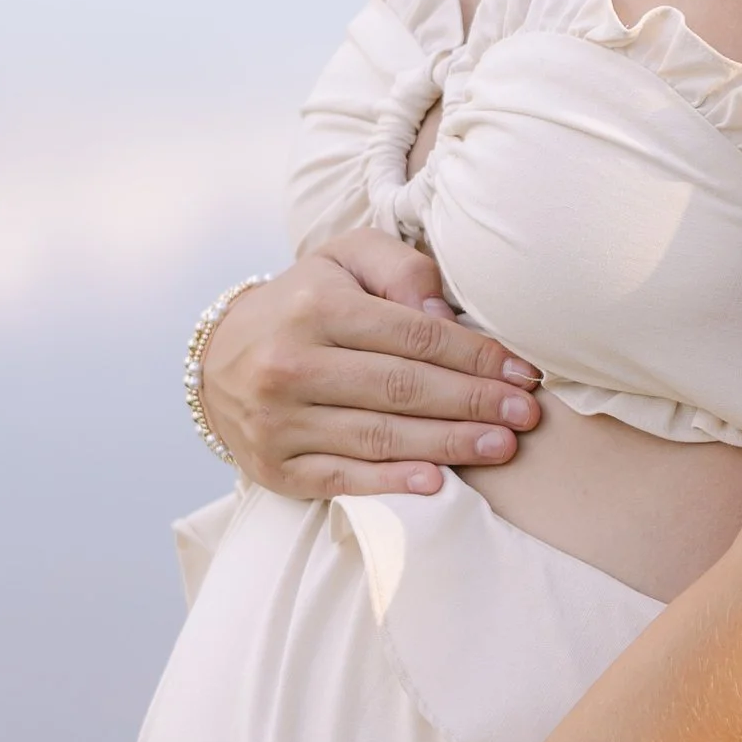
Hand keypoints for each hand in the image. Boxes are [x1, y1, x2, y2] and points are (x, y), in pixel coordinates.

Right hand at [200, 230, 540, 495]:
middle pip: (402, 388)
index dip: (475, 356)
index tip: (521, 372)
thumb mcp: (344, 260)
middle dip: (473, 402)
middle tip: (525, 414)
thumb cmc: (302, 302)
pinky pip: (344, 478)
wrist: (216, 358)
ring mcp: (279, 420)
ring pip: (380, 436)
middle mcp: (290, 363)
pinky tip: (437, 480)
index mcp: (315, 306)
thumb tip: (446, 314)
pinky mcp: (275, 467)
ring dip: (449, 444)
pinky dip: (392, 481)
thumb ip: (401, 268)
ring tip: (501, 445)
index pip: (414, 335)